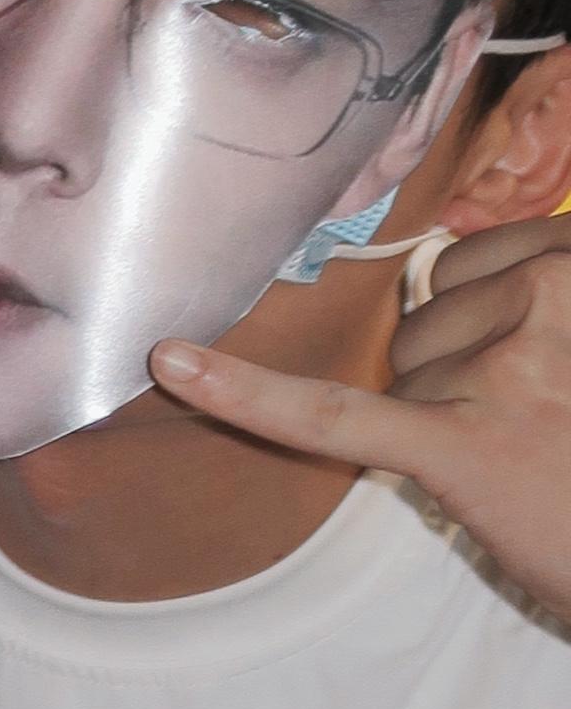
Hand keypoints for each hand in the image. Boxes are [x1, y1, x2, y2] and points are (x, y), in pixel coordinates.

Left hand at [153, 229, 570, 611]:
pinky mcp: (458, 443)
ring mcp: (506, 369)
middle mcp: (554, 297)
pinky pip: (333, 414)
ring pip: (404, 364)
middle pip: (431, 307)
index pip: (475, 259)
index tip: (540, 370)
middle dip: (461, 364)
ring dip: (445, 412)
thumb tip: (445, 255)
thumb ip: (538, 290)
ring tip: (530, 453)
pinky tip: (175, 364)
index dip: (485, 317)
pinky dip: (248, 394)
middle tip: (543, 422)